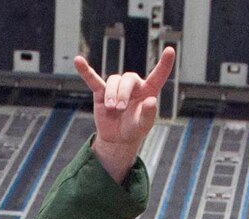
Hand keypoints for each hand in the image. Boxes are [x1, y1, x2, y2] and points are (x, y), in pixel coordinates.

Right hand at [73, 46, 174, 182]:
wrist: (117, 138)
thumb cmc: (134, 129)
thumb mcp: (144, 126)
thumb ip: (149, 114)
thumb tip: (151, 101)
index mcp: (148, 90)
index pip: (158, 74)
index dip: (165, 63)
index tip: (170, 50)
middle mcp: (133, 85)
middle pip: (128, 78)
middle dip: (123, 93)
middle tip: (120, 108)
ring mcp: (116, 87)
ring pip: (113, 81)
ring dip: (112, 94)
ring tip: (112, 108)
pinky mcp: (101, 93)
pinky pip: (93, 79)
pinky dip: (85, 71)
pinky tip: (78, 61)